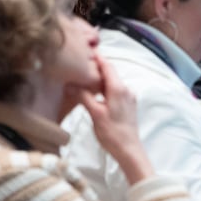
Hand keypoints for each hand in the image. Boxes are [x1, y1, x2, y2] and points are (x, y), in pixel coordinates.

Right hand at [76, 55, 152, 185]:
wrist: (129, 149)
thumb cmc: (112, 133)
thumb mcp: (95, 114)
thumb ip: (84, 96)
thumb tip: (71, 83)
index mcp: (119, 89)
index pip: (108, 66)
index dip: (97, 58)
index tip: (86, 50)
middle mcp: (126, 89)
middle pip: (111, 73)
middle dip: (97, 67)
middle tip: (81, 63)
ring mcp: (129, 97)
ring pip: (113, 82)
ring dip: (101, 78)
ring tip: (85, 77)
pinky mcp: (129, 104)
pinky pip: (116, 90)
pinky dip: (106, 87)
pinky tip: (95, 92)